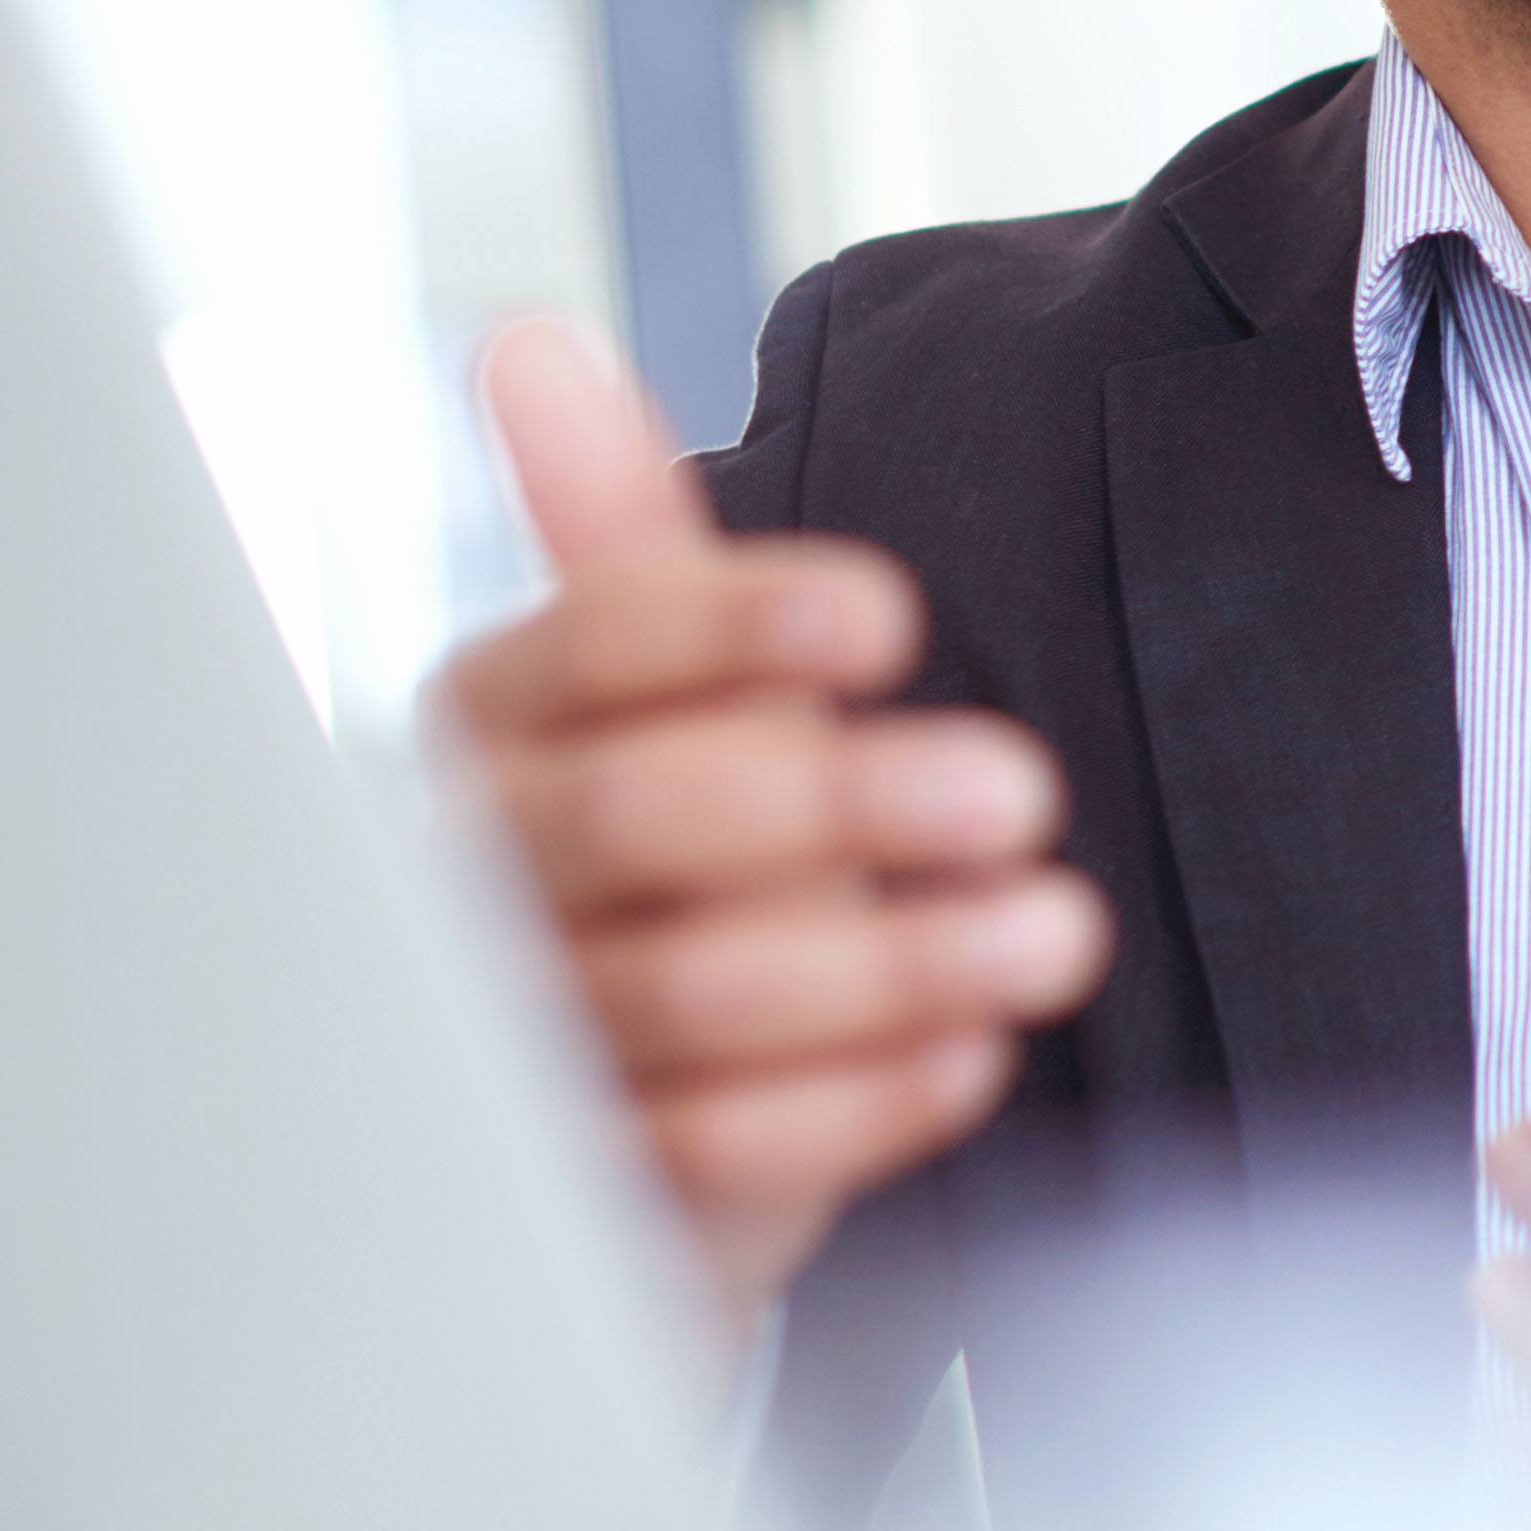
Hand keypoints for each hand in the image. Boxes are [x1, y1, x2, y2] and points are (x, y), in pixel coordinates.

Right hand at [432, 318, 1108, 1322]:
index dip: (734, 626)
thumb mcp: (640, 693)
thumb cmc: (651, 865)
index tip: (887, 616)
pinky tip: (971, 1054)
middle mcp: (476, 879)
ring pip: (689, 993)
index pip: (588, 647)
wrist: (614, 1118)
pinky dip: (856, 1101)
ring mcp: (517, 1047)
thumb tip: (527, 337)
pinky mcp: (586, 1193)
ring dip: (894, 956)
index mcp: (490, 723)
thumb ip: (609, 536)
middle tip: (1018, 786)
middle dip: (842, 799)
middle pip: (640, 819)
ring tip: (1054, 925)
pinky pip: (714, 1154)